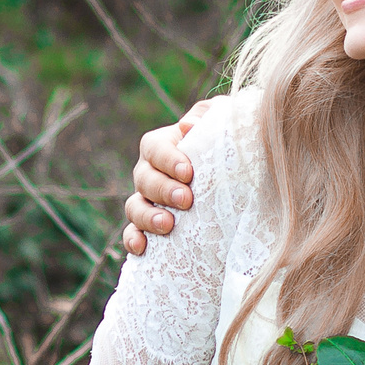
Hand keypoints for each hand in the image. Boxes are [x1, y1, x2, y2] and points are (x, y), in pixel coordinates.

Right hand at [120, 96, 222, 254]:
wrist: (231, 175)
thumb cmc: (223, 142)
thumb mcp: (220, 121)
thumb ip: (205, 116)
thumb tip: (187, 127)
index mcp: (161, 146)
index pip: (155, 148)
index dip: (168, 159)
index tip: (188, 172)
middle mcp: (148, 172)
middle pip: (144, 179)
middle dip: (163, 190)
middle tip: (186, 200)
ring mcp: (145, 200)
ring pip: (134, 207)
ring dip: (147, 217)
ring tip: (168, 225)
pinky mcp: (147, 225)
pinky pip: (132, 233)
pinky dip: (133, 239)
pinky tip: (143, 248)